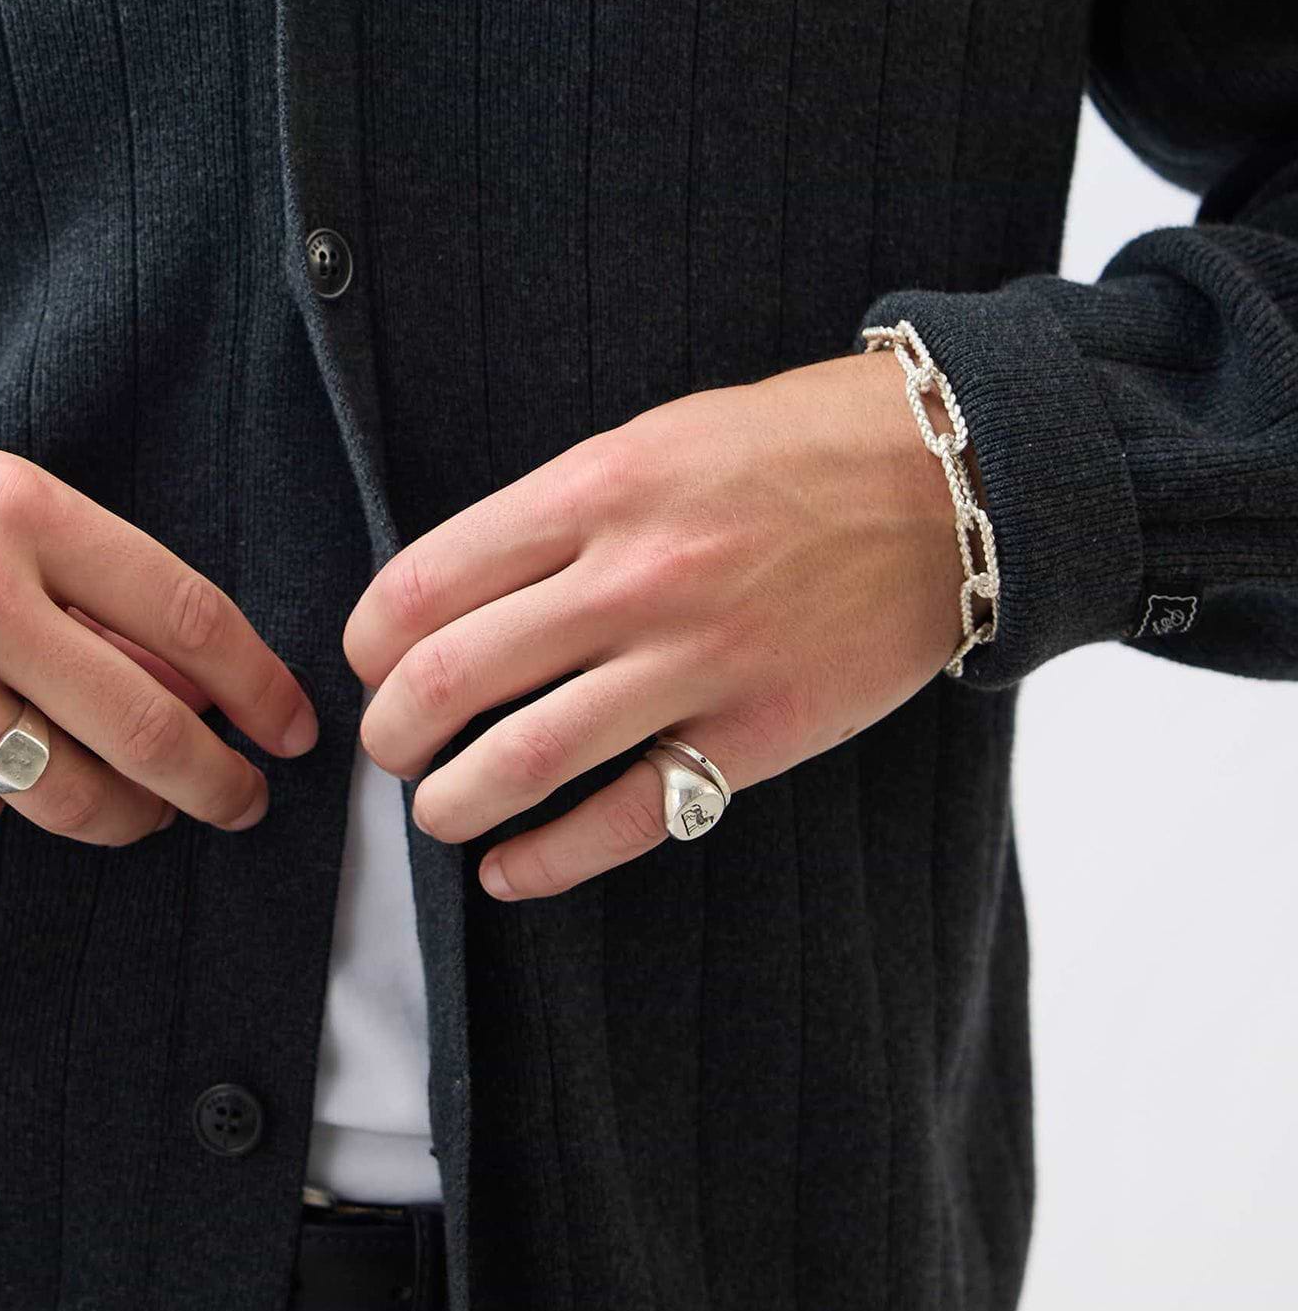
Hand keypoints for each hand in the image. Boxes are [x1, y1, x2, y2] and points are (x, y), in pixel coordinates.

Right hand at [0, 407, 316, 842]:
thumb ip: (79, 574)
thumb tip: (188, 679)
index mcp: (23, 511)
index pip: (186, 614)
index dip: (258, 685)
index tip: (289, 726)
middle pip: (147, 726)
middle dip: (217, 782)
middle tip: (243, 802)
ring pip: (68, 792)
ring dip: (125, 815)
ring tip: (143, 811)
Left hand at [342, 349, 973, 900]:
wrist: (942, 481)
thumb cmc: (788, 448)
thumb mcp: (651, 441)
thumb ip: (556, 514)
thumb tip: (453, 595)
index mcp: (594, 491)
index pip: (424, 582)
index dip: (368, 640)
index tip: (366, 661)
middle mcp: (631, 577)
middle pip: (451, 678)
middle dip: (390, 731)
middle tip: (387, 747)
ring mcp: (694, 662)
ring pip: (522, 761)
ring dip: (449, 804)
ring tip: (436, 813)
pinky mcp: (754, 735)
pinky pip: (626, 818)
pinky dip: (547, 859)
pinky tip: (511, 869)